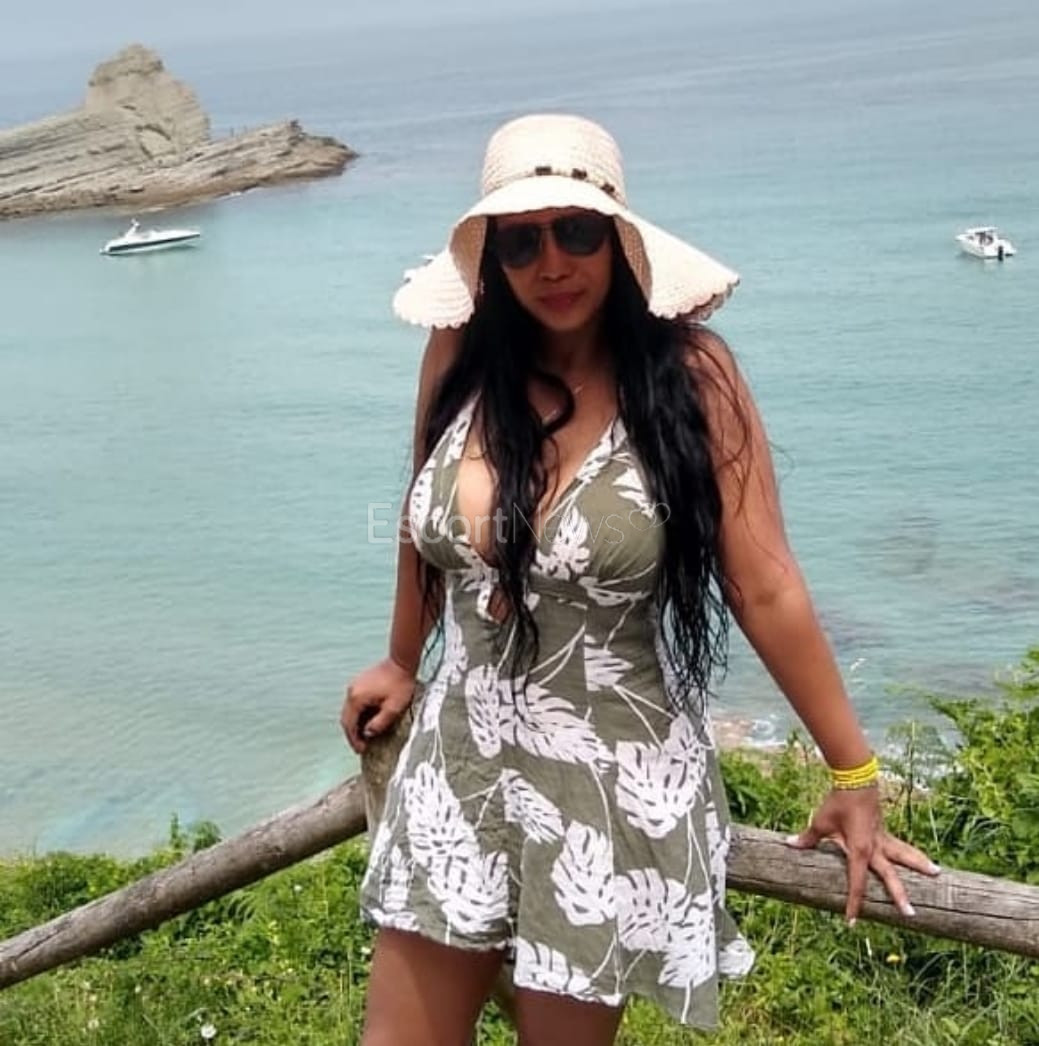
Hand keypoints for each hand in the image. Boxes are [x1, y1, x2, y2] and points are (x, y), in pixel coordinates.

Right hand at [340, 657, 415, 753]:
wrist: (402, 662)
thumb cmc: (400, 683)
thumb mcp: (393, 708)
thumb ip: (379, 723)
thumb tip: (368, 733)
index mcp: (356, 698)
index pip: (349, 725)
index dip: (354, 740)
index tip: (361, 750)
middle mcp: (351, 691)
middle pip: (346, 718)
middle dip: (353, 733)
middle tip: (361, 745)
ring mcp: (355, 685)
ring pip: (350, 710)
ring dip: (356, 723)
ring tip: (365, 735)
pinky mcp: (360, 683)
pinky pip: (355, 702)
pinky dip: (359, 713)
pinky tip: (368, 719)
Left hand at [784, 786, 940, 923]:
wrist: (855, 780)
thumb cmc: (838, 802)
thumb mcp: (821, 822)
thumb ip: (808, 838)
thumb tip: (789, 844)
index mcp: (859, 850)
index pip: (856, 883)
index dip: (853, 903)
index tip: (852, 922)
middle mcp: (875, 848)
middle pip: (890, 876)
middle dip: (899, 895)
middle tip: (911, 914)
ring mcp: (882, 839)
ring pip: (905, 856)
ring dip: (919, 864)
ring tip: (937, 873)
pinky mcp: (884, 831)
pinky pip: (901, 846)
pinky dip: (912, 854)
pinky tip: (923, 861)